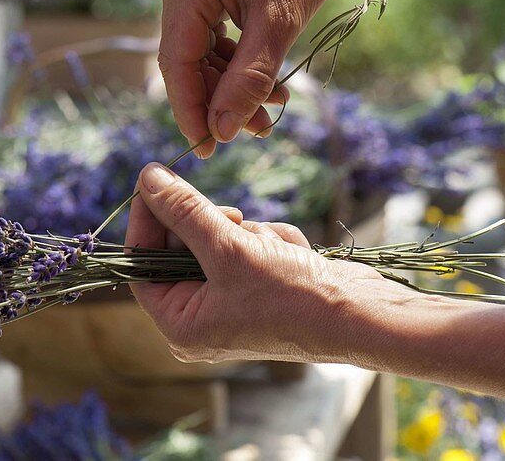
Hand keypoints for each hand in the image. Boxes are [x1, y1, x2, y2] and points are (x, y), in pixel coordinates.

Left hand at [126, 162, 383, 363]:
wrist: (361, 314)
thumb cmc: (292, 296)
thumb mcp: (230, 248)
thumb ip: (184, 211)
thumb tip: (147, 179)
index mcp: (181, 326)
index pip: (143, 262)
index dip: (149, 219)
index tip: (157, 180)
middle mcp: (202, 319)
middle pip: (182, 248)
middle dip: (213, 226)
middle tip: (238, 222)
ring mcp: (233, 305)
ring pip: (219, 240)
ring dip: (249, 233)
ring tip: (274, 249)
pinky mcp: (262, 289)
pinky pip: (250, 247)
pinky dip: (270, 241)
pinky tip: (292, 256)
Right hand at [156, 0, 359, 156]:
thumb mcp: (281, 26)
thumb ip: (249, 80)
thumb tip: (221, 131)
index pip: (177, 60)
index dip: (189, 109)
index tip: (205, 150)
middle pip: (186, 58)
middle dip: (219, 99)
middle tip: (255, 131)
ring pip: (199, 51)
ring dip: (231, 85)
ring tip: (272, 111)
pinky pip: (208, 34)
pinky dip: (235, 62)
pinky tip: (268, 84)